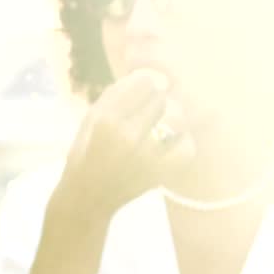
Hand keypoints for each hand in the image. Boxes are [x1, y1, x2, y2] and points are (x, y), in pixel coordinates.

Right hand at [51, 69, 193, 223]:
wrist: (87, 198)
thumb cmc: (86, 153)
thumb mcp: (90, 117)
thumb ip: (116, 93)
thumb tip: (145, 75)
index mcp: (107, 121)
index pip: (143, 83)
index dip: (143, 84)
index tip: (139, 93)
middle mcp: (129, 138)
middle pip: (161, 99)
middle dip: (155, 101)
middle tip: (146, 113)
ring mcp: (148, 158)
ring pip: (176, 118)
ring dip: (169, 117)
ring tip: (158, 124)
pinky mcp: (161, 174)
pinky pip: (186, 146)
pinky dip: (181, 141)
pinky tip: (169, 142)